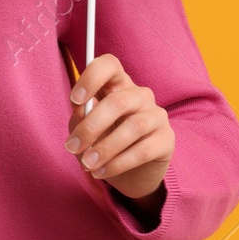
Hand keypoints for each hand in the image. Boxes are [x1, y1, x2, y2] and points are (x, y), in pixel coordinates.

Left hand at [66, 53, 173, 205]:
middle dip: (91, 126)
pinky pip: (143, 150)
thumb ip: (81, 117)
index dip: (92, 77)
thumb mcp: (87, 129)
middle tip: (71, 147)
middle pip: (118, 101)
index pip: (109, 65)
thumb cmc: (103, 143)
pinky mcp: (167, 140)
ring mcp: (157, 116)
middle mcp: (140, 95)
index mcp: (117, 85)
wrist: (129, 175)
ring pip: (133, 127)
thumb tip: (80, 111)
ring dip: (105, 148)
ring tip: (87, 164)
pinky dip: (118, 163)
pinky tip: (102, 172)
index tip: (74, 100)